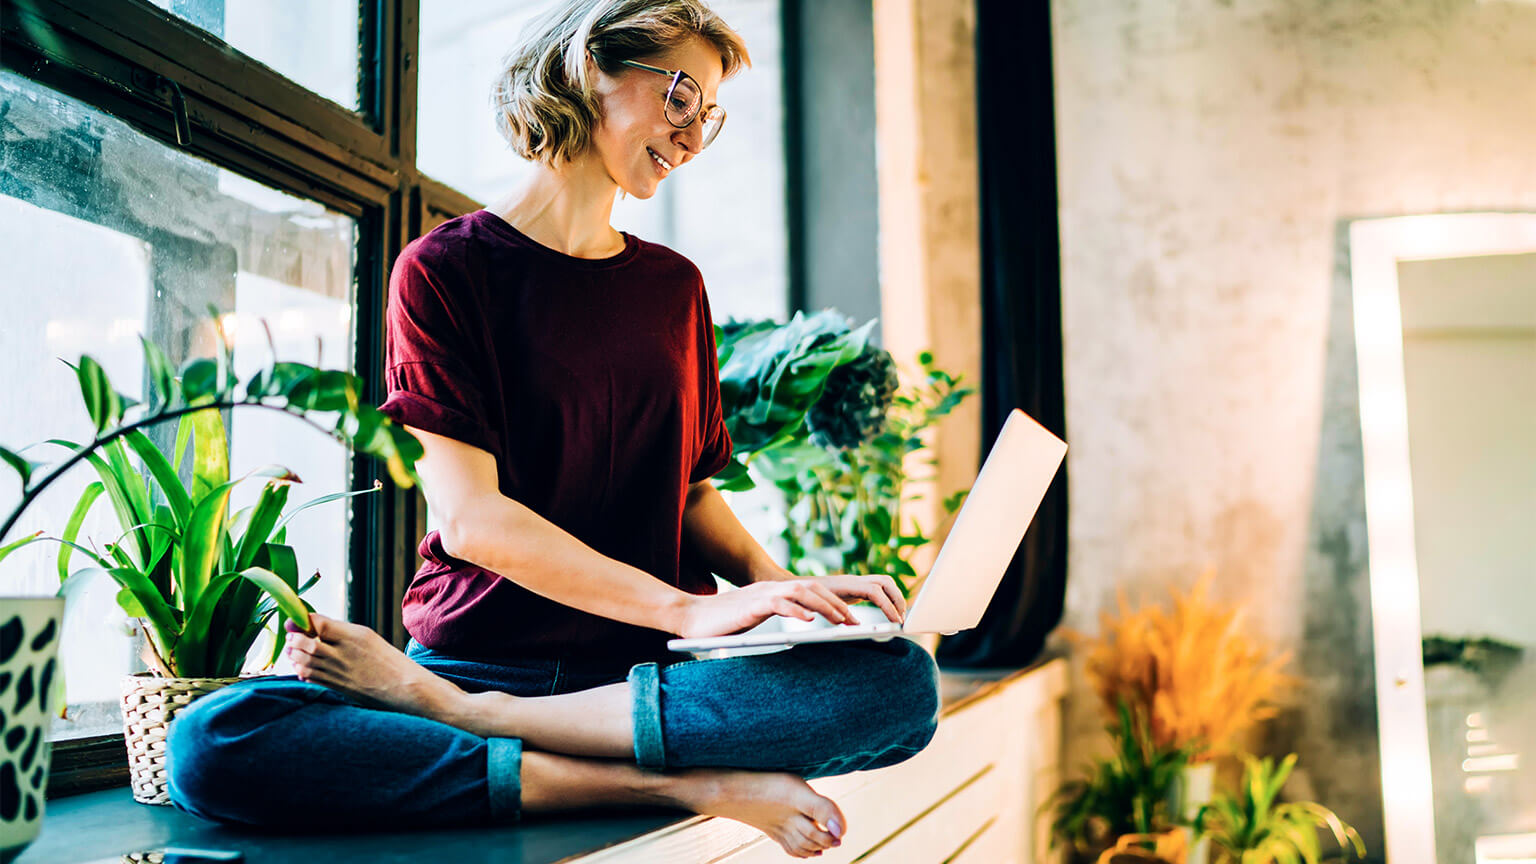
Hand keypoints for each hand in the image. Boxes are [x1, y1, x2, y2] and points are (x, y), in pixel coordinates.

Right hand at [676, 579, 861, 638]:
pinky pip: (779, 603)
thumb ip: (773, 621)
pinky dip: (797, 610)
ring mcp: (761, 595)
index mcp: (773, 593)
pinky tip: (810, 621)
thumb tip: (795, 639)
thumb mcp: (754, 620)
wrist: (690, 617)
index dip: (832, 602)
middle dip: (836, 604)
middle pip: (812, 588)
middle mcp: (770, 589)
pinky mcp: (751, 605)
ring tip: (840, 620)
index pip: (810, 591)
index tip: (849, 618)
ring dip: (824, 606)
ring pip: (801, 592)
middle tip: (854, 621)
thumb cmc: (720, 625)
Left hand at [806, 573, 906, 624]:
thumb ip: (838, 614)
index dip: (887, 606)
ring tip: (899, 617)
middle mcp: (855, 580)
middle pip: (886, 582)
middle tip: (902, 620)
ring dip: (895, 598)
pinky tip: (889, 613)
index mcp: (847, 584)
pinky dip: (887, 599)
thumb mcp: (820, 607)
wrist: (797, 586)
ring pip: (885, 583)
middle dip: (897, 600)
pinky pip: (878, 588)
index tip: (896, 621)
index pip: (875, 591)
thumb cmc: (806, 597)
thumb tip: (855, 625)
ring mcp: (857, 581)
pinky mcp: (857, 586)